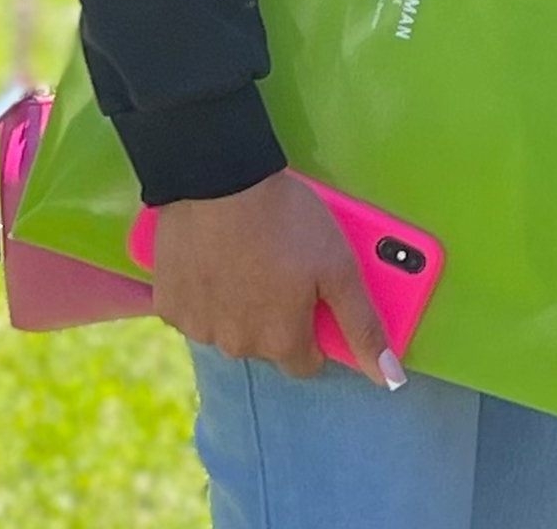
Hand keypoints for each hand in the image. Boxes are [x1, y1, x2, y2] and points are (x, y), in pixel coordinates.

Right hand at [145, 174, 390, 382]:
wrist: (218, 179)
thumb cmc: (284, 221)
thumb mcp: (339, 267)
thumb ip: (362, 325)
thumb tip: (389, 378)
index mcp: (279, 341)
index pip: (306, 363)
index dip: (313, 330)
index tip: (311, 299)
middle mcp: (236, 346)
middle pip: (265, 345)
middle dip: (275, 316)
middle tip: (278, 267)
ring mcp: (198, 327)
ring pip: (227, 328)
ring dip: (237, 305)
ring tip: (245, 256)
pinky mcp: (168, 304)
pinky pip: (193, 310)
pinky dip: (203, 292)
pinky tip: (212, 259)